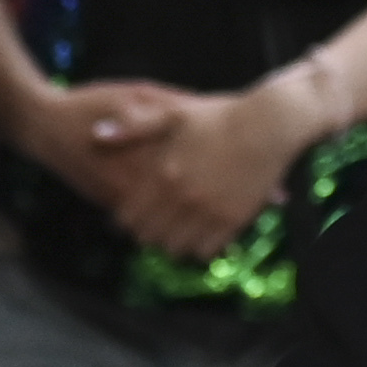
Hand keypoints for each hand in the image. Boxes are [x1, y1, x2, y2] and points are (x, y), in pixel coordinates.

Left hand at [69, 80, 313, 257]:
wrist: (270, 124)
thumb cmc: (220, 117)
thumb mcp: (172, 114)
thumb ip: (133, 129)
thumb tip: (95, 135)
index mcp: (163, 173)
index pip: (128, 218)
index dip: (126, 222)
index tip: (131, 218)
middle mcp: (183, 197)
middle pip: (150, 239)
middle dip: (148, 235)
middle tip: (154, 227)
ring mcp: (210, 211)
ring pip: (177, 250)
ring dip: (173, 244)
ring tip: (178, 231)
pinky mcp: (234, 220)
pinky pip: (207, 251)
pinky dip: (200, 247)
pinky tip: (202, 233)